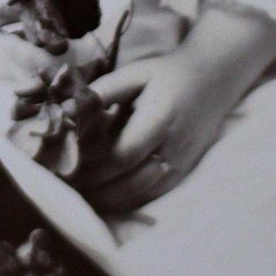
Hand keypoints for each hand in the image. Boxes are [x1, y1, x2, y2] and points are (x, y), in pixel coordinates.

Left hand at [81, 55, 222, 211]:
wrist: (212, 83)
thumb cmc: (168, 75)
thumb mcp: (135, 73)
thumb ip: (103, 91)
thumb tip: (67, 109)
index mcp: (160, 119)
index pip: (122, 154)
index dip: (92, 164)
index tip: (66, 163)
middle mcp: (173, 148)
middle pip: (128, 181)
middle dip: (93, 186)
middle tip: (63, 183)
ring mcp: (180, 165)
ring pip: (138, 195)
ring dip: (105, 199)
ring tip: (76, 192)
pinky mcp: (182, 175)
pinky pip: (150, 197)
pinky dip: (123, 202)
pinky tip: (101, 198)